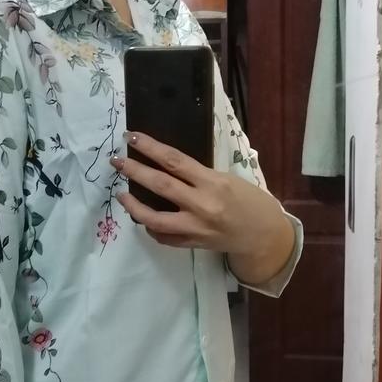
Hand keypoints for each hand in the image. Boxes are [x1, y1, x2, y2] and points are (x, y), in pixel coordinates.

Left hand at [112, 131, 287, 253]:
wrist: (264, 234)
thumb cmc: (249, 201)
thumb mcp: (227, 179)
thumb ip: (198, 176)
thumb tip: (166, 167)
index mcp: (213, 182)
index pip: (174, 161)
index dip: (150, 147)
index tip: (132, 137)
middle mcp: (202, 205)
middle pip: (160, 185)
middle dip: (135, 170)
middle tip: (117, 161)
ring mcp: (196, 227)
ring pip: (155, 218)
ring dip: (134, 206)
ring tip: (122, 194)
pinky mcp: (193, 244)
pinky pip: (164, 237)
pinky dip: (151, 227)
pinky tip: (143, 218)